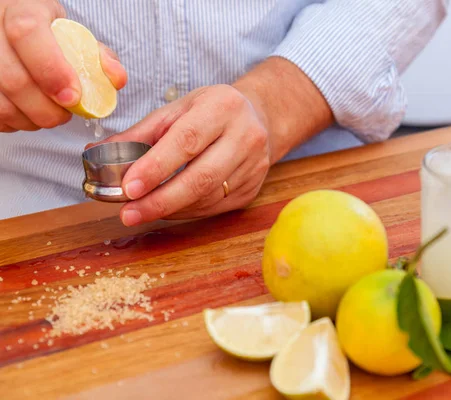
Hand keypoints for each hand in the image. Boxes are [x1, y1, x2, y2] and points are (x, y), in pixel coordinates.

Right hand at [0, 0, 126, 132]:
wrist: (13, 24)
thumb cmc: (48, 33)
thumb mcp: (74, 33)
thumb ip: (99, 56)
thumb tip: (116, 79)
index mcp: (21, 9)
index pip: (27, 34)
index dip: (52, 71)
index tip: (73, 97)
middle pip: (14, 79)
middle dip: (46, 109)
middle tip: (64, 115)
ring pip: (1, 102)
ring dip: (29, 120)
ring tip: (47, 115)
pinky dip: (13, 122)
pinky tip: (26, 114)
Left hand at [103, 84, 270, 225]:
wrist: (258, 117)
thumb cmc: (209, 111)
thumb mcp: (176, 110)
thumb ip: (139, 133)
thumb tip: (96, 152)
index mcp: (222, 107)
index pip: (186, 140)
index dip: (156, 167)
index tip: (128, 188)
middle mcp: (245, 135)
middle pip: (201, 177)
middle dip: (160, 200)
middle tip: (129, 213)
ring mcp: (254, 165)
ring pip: (208, 197)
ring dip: (171, 209)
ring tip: (142, 210)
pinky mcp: (254, 188)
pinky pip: (215, 207)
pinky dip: (187, 211)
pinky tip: (169, 208)